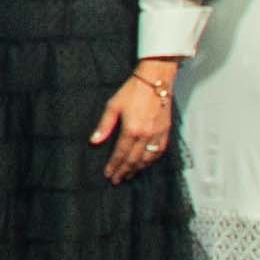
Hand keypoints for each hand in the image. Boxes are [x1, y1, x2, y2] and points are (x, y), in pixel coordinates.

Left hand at [89, 67, 175, 181]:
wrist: (155, 80)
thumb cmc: (132, 90)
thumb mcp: (113, 105)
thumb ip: (104, 126)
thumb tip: (94, 141)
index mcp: (131, 130)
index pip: (120, 154)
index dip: (114, 166)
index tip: (109, 174)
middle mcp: (145, 135)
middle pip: (134, 160)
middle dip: (125, 171)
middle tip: (118, 180)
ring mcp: (157, 134)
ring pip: (148, 158)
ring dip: (138, 169)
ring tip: (130, 174)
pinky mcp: (166, 130)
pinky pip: (160, 151)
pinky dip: (152, 160)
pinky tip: (146, 163)